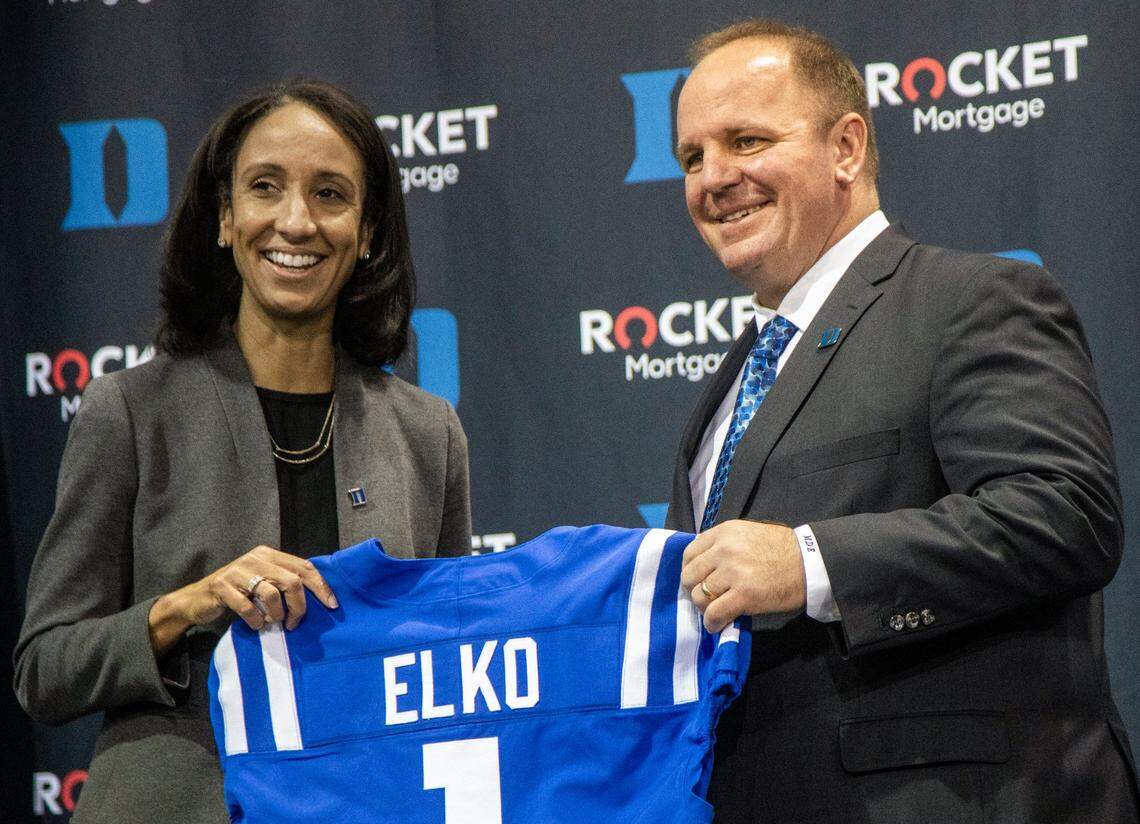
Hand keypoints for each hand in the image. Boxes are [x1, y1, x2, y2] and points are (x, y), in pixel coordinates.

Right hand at [148, 546, 336, 654]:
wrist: (197, 600)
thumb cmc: (237, 593)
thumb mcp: (263, 582)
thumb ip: (284, 583)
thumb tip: (318, 598)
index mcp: (269, 554)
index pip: (304, 567)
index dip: (321, 587)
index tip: (332, 605)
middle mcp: (255, 558)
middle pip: (292, 581)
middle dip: (299, 606)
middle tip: (294, 623)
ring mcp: (237, 571)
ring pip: (272, 593)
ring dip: (277, 614)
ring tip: (273, 623)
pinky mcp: (222, 586)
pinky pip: (248, 607)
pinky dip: (255, 620)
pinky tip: (256, 625)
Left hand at [680, 520, 804, 632]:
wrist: (809, 562)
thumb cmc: (781, 549)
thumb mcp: (746, 534)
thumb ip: (723, 545)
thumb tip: (703, 565)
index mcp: (724, 532)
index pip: (689, 553)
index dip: (690, 570)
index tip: (697, 579)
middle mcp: (724, 549)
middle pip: (690, 575)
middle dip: (695, 589)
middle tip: (707, 597)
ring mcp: (733, 572)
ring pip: (699, 595)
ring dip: (704, 607)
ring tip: (715, 610)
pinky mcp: (744, 594)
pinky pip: (714, 613)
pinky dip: (712, 622)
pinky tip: (717, 624)